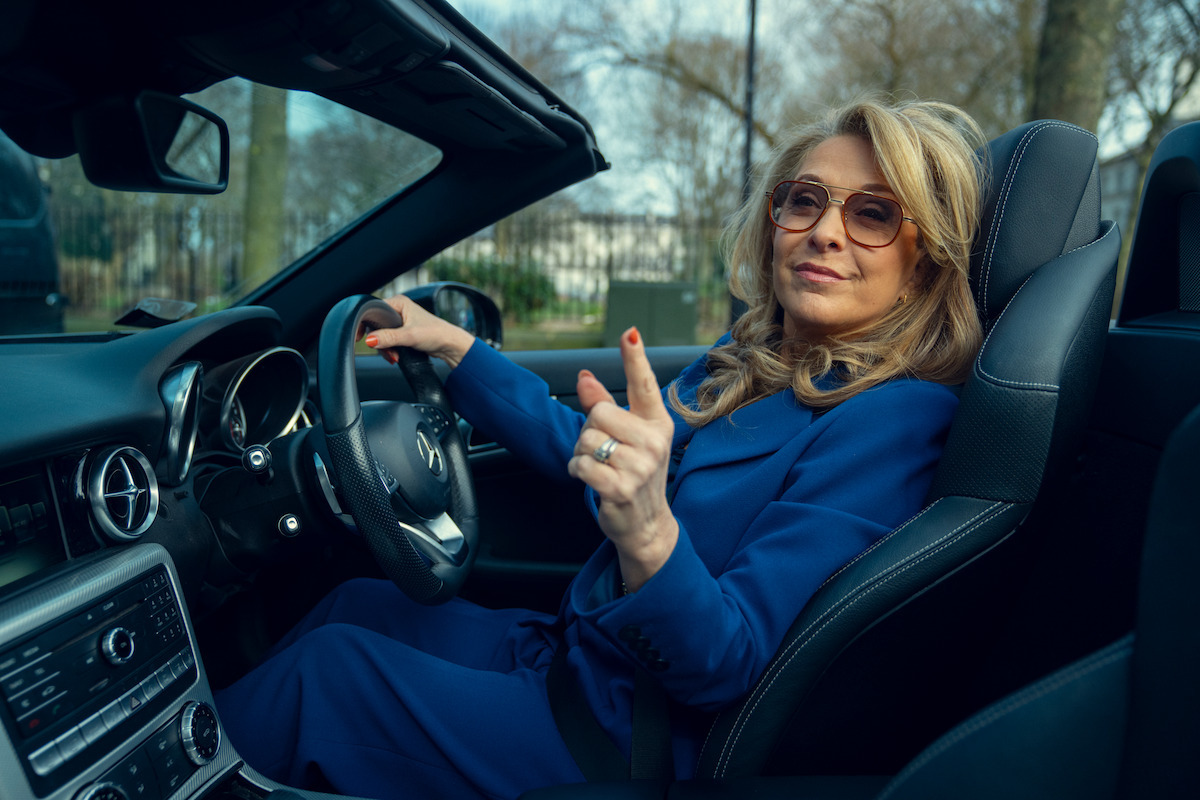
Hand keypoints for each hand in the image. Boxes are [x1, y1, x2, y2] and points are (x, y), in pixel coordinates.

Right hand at [360, 295, 476, 367]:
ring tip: (395, 356)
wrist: (450, 345)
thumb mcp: (409, 336)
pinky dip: (391, 349)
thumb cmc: (436, 334)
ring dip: (386, 348)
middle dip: (380, 342)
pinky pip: (389, 340)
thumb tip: (370, 340)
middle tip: (389, 352)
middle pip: (377, 326)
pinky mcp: (403, 331)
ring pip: (382, 335)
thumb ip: (389, 338)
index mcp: (398, 302)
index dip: (367, 324)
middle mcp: (398, 309)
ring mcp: (401, 321)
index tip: (362, 338)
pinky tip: (396, 355)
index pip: (373, 311)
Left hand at [568, 327, 677, 592]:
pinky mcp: (620, 488)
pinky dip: (577, 471)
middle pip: (598, 414)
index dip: (634, 358)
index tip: (630, 333)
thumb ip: (602, 405)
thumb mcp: (626, 437)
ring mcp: (640, 466)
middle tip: (604, 451)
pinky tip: (592, 480)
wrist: (646, 524)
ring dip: (581, 454)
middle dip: (589, 431)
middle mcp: (654, 441)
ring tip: (599, 467)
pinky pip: (582, 465)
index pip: (643, 384)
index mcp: (657, 423)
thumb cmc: (634, 474)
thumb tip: (583, 376)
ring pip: (587, 439)